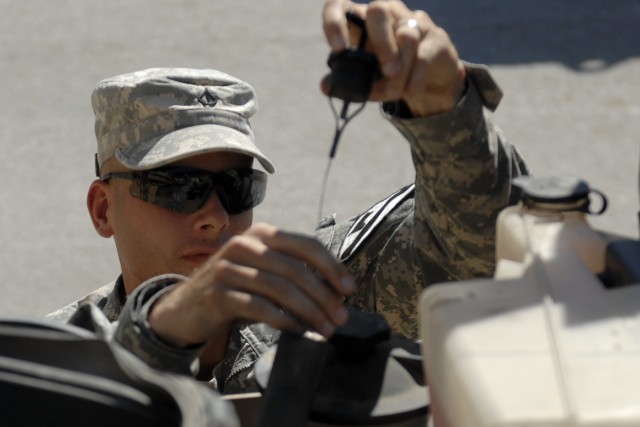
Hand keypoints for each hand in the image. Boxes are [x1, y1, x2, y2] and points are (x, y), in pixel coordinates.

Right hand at [148, 223, 353, 346]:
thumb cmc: (236, 288)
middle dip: (324, 296)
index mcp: (263, 233)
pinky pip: (259, 307)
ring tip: (324, 329)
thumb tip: (337, 291)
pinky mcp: (218, 293)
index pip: (306, 245)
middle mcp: (245, 244)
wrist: (187, 307)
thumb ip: (293, 271)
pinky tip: (298, 331)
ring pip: (280, 288)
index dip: (332, 267)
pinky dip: (283, 320)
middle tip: (340, 318)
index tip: (350, 289)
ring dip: (309, 311)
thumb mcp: (264, 270)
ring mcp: (229, 268)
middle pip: (296, 269)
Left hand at [321, 0, 465, 116]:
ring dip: (400, 70)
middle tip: (385, 72)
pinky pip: (423, 56)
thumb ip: (348, 80)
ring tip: (396, 92)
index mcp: (363, 20)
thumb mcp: (368, 78)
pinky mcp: (435, 38)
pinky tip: (411, 94)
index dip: (335, 22)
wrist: (432, 80)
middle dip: (380, 43)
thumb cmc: (392, 72)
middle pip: (378, 10)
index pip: (340, 5)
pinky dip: (415, 80)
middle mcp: (388, 13)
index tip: (338, 49)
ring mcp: (413, 22)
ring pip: (406, 36)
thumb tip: (325, 86)